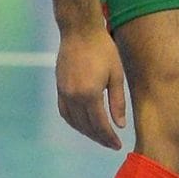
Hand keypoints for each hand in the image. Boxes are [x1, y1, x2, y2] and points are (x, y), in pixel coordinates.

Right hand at [55, 24, 128, 149]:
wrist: (79, 31)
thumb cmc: (103, 49)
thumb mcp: (116, 75)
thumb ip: (117, 102)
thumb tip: (119, 125)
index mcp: (90, 94)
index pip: (99, 125)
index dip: (109, 137)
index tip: (117, 145)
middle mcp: (74, 97)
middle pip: (86, 126)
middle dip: (99, 138)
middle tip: (111, 144)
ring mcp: (63, 92)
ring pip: (73, 121)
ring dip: (86, 132)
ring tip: (99, 136)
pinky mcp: (59, 87)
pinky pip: (64, 112)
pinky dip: (73, 122)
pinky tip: (83, 123)